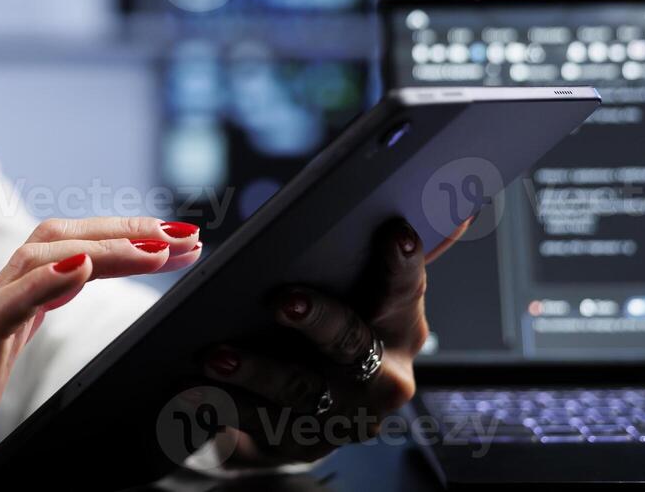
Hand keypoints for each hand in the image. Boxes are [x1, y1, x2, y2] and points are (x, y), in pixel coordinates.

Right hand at [0, 217, 202, 491]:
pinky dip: (47, 279)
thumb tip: (73, 284)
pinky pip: (7, 303)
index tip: (176, 243)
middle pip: (61, 237)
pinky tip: (82, 267)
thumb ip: (31, 316)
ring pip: (41, 255)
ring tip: (157, 249)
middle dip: (127, 230)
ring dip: (105, 246)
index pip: (70, 251)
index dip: (122, 240)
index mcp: (7, 302)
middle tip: (186, 235)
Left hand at [193, 216, 470, 466]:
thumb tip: (455, 201)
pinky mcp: (293, 443)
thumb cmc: (338, 332)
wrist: (313, 415)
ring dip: (256, 370)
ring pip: (297, 391)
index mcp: (401, 328)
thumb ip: (396, 252)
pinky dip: (219, 406)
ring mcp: (339, 418)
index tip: (393, 232)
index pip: (406, 290)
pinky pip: (253, 425)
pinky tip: (188, 388)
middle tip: (283, 299)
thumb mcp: (366, 294)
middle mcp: (380, 378)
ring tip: (215, 353)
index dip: (401, 264)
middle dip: (319, 321)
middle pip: (351, 345)